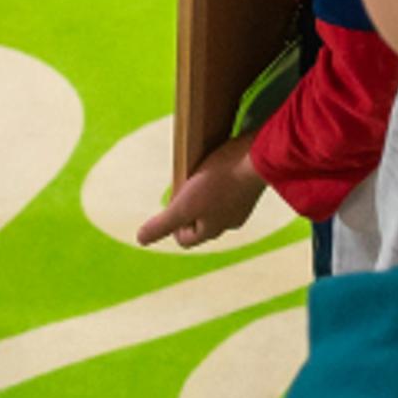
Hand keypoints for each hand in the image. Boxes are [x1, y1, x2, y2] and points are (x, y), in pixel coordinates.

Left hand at [136, 134, 270, 249]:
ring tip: (199, 175)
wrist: (257, 157)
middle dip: (188, 209)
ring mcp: (242, 206)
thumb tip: (140, 240)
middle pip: (200, 224)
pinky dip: (220, 183)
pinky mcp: (250, 188)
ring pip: (216, 207)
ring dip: (204, 195)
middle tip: (184, 187)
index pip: (185, 239)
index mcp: (212, 230)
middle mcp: (229, 223)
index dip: (172, 224)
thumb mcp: (184, 204)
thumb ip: (162, 224)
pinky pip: (229, 192)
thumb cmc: (219, 181)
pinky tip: (218, 167)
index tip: (172, 201)